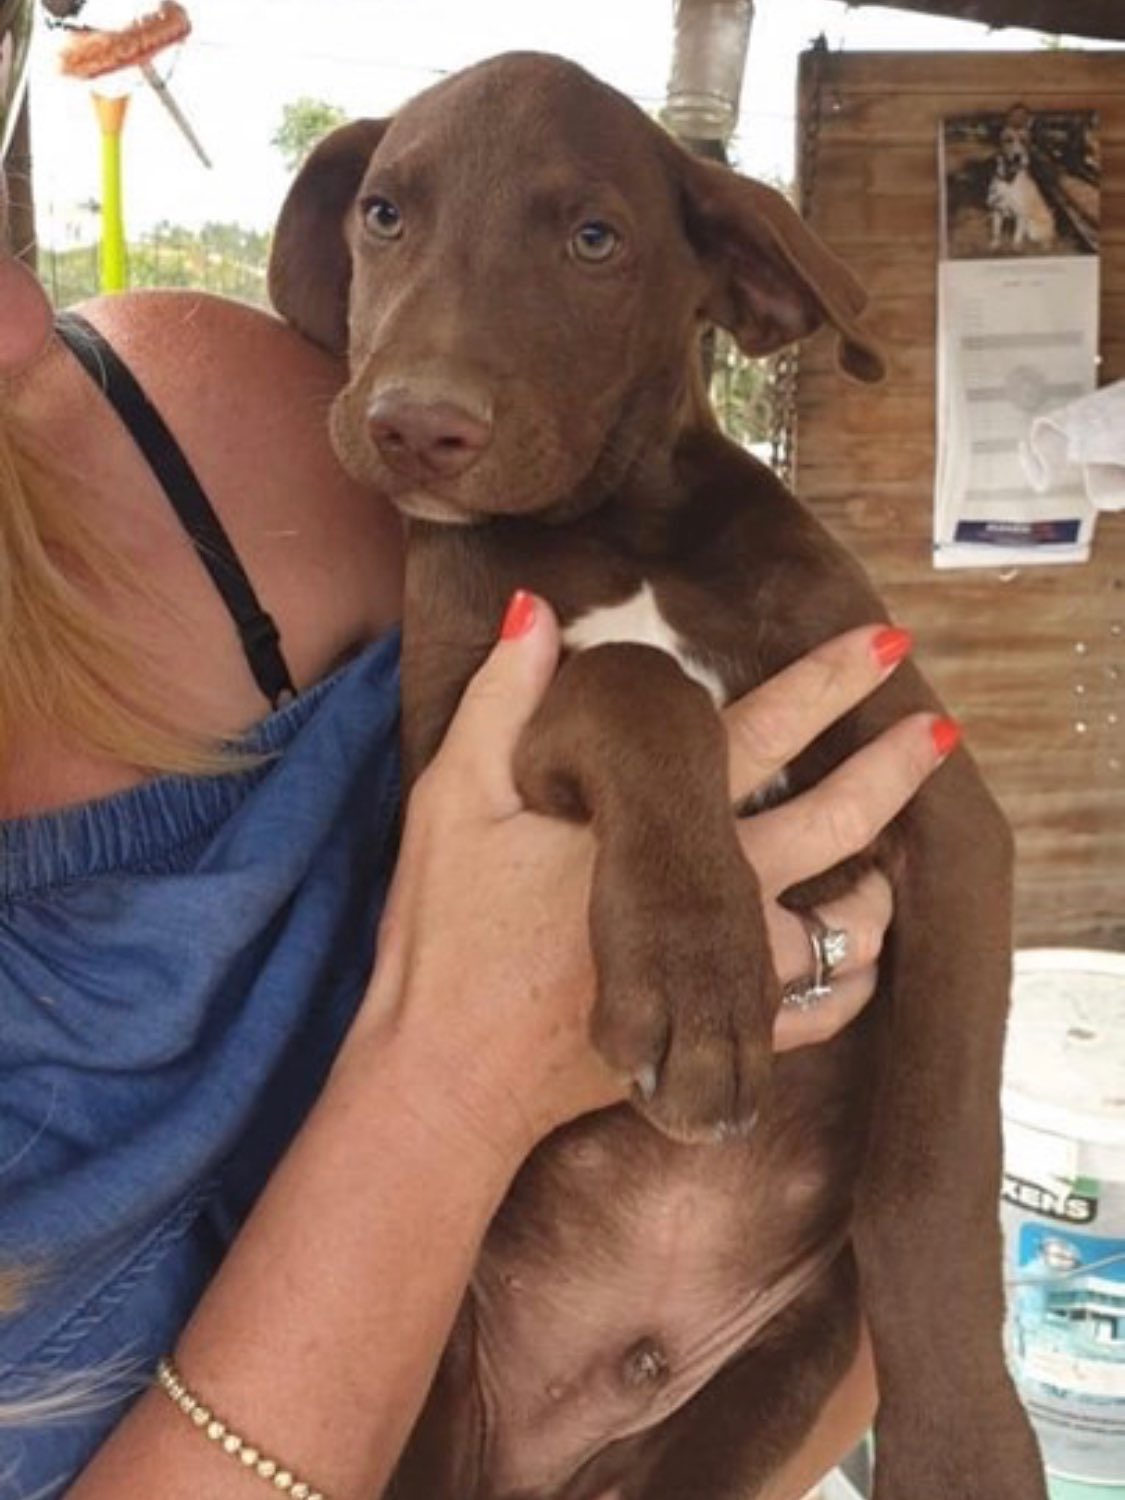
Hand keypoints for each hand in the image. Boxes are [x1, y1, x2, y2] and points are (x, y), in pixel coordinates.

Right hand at [359, 600, 952, 1158]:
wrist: (451, 1073)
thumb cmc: (449, 936)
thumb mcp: (453, 800)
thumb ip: (501, 700)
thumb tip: (538, 611)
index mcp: (665, 822)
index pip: (767, 730)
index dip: (828, 680)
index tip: (887, 643)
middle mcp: (719, 893)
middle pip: (836, 821)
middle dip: (891, 772)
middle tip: (938, 738)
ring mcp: (730, 972)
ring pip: (846, 927)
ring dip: (879, 890)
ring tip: (899, 864)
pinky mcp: (721, 1037)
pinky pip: (820, 1011)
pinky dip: (850, 982)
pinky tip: (860, 965)